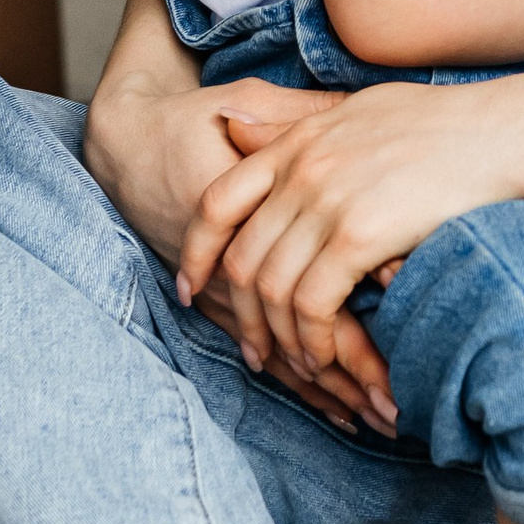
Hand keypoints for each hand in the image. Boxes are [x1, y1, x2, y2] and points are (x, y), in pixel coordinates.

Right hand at [80, 71, 394, 428]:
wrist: (123, 140)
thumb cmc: (195, 118)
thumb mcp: (247, 103)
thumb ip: (308, 118)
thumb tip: (377, 142)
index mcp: (252, 220)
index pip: (313, 296)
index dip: (357, 342)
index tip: (400, 372)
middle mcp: (233, 268)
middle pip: (299, 339)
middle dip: (349, 380)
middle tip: (396, 413)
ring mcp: (220, 288)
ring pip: (279, 354)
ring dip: (327, 391)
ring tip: (378, 421)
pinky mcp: (215, 296)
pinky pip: (262, 347)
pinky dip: (295, 376)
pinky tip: (333, 405)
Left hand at [177, 73, 523, 395]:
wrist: (506, 134)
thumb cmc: (446, 125)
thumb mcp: (356, 111)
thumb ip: (293, 125)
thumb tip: (232, 124)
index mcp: (298, 141)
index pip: (218, 201)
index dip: (196, 251)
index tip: (192, 286)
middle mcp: (302, 168)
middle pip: (241, 255)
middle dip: (239, 312)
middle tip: (251, 349)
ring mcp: (326, 200)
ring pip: (271, 286)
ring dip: (278, 337)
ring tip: (295, 364)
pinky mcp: (358, 234)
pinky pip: (311, 303)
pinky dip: (311, 339)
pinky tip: (325, 356)